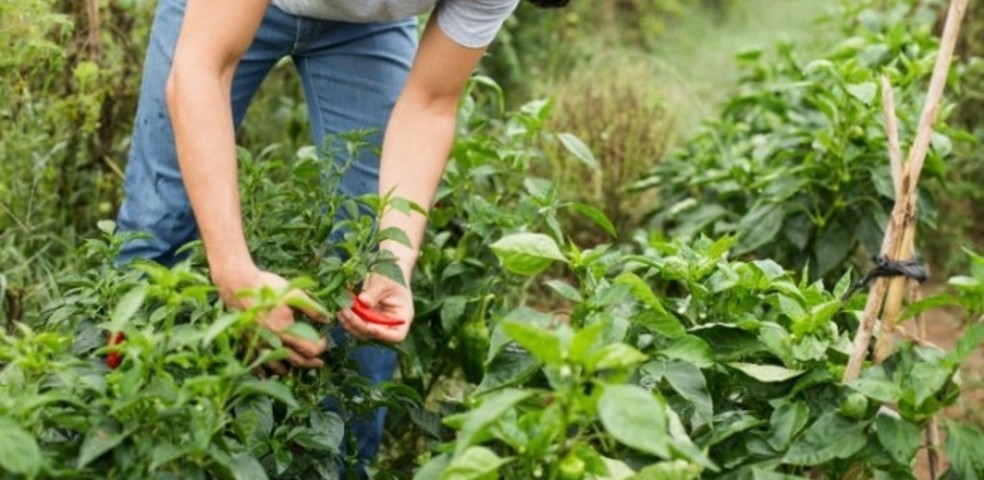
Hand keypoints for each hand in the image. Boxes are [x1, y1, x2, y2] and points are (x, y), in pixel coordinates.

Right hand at [215, 268, 329, 374]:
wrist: (237, 284)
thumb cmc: (268, 287)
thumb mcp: (295, 294)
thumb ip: (313, 309)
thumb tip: (328, 319)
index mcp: (286, 331)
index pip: (310, 350)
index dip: (321, 347)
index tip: (323, 339)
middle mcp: (273, 342)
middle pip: (297, 361)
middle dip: (311, 363)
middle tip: (319, 362)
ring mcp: (259, 344)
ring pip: (277, 367)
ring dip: (290, 368)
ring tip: (297, 365)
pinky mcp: (248, 341)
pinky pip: (256, 363)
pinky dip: (264, 371)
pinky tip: (267, 374)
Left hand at [338, 273, 413, 343]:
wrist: (387, 268)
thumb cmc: (391, 272)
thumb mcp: (384, 280)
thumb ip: (374, 292)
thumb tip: (363, 302)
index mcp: (402, 316)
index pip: (396, 335)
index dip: (382, 334)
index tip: (369, 326)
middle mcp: (390, 323)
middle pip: (374, 334)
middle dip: (358, 325)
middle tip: (345, 311)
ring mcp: (377, 322)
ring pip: (362, 331)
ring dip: (350, 323)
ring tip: (340, 310)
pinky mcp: (366, 318)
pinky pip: (356, 323)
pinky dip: (347, 318)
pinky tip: (340, 309)